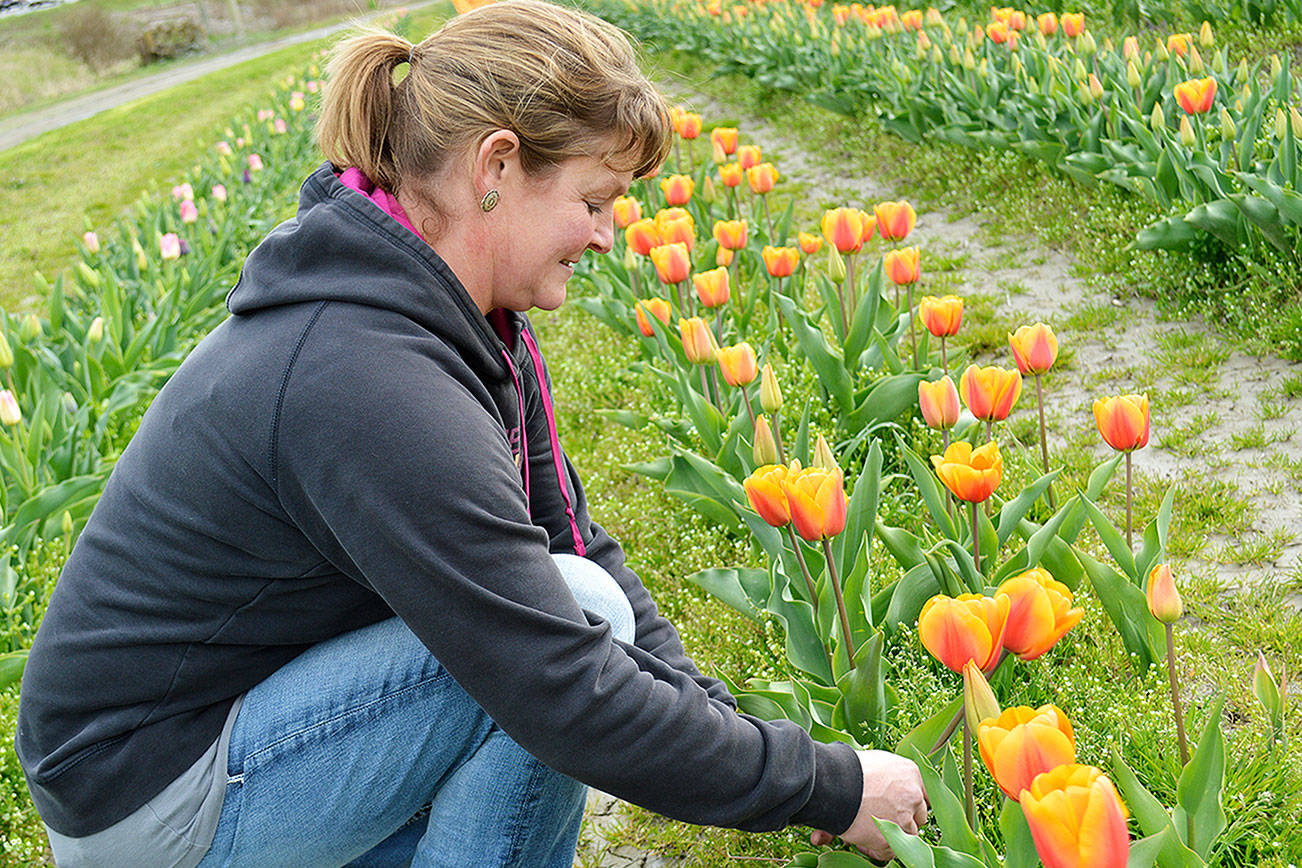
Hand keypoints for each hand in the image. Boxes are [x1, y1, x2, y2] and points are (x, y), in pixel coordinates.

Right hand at [809, 750, 927, 861]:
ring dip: (891, 835)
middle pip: (918, 816)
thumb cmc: (847, 769)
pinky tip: (862, 841)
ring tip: (867, 830)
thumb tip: (878, 794)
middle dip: (903, 820)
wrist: (832, 782)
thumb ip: (882, 782)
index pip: (924, 794)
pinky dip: (877, 850)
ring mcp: (904, 818)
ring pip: (907, 835)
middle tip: (882, 819)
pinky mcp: (891, 838)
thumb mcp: (872, 765)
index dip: (912, 804)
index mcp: (911, 772)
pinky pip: (890, 852)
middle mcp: (913, 795)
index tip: (902, 808)